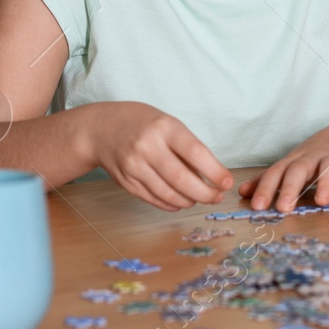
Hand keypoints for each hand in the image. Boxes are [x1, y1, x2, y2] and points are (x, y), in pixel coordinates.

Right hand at [85, 103, 233, 211]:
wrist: (100, 129)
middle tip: (217, 197)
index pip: (195, 152)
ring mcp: (134, 166)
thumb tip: (211, 176)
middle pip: (182, 179)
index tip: (227, 182)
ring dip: (189, 200)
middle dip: (205, 193)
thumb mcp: (167, 123)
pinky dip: (172, 204)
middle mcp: (147, 146)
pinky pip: (154, 199)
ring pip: (168, 194)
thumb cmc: (141, 124)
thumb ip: (186, 147)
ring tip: (199, 198)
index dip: (215, 171)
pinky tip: (181, 201)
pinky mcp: (126, 182)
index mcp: (163, 127)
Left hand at [240, 138, 328, 212]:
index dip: (265, 189)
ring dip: (326, 183)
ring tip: (322, 201)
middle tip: (284, 208)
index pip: (276, 173)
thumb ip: (269, 180)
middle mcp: (314, 159)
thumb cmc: (315, 156)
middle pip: (299, 170)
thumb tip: (241, 192)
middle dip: (290, 188)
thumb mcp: (291, 165)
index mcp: (295, 162)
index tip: (256, 207)